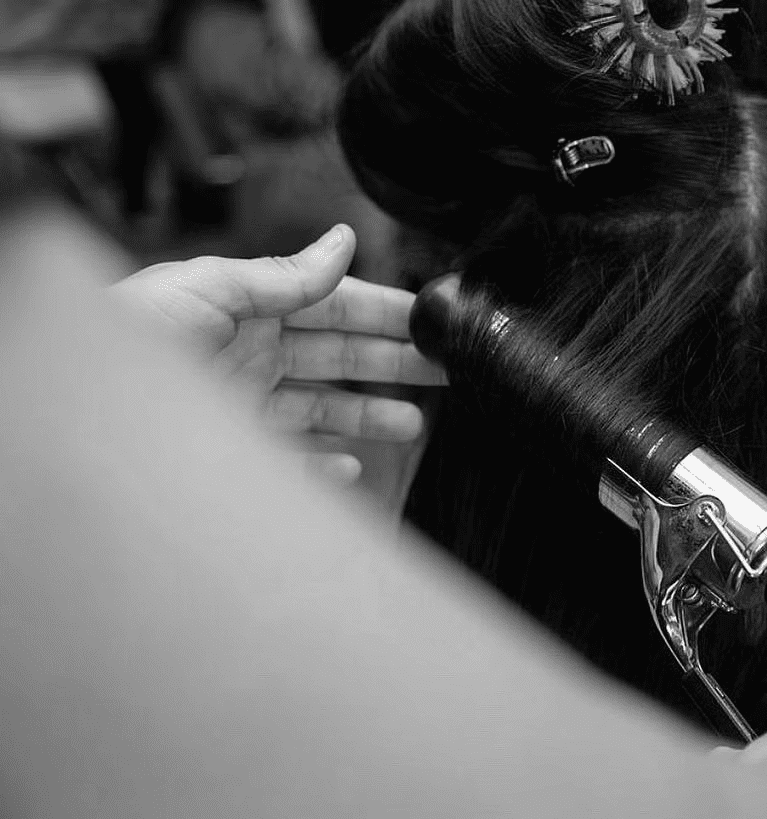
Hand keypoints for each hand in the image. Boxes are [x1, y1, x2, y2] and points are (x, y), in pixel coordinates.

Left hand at [110, 225, 445, 481]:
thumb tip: (344, 241)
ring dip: (369, 415)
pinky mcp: (233, 452)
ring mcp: (243, 405)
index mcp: (250, 308)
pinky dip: (323, 464)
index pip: (335, 306)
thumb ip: (282, 275)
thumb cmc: (126, 337)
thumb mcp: (207, 289)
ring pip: (323, 409)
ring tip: (414, 425)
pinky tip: (351, 466)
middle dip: (394, 362)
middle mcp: (252, 354)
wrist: (70, 410)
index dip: (386, 312)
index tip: (433, 321)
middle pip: (339, 356)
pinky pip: (291, 460)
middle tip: (448, 370)